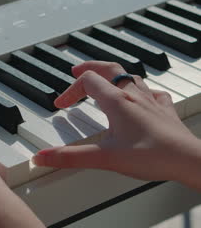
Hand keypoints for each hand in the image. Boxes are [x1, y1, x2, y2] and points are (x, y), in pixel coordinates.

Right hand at [32, 61, 200, 190]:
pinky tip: (141, 95)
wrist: (189, 160)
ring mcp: (151, 101)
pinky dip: (140, 89)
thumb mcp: (104, 158)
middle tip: (76, 70)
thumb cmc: (152, 156)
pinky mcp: (164, 111)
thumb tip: (42, 157)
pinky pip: (151, 91)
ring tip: (103, 77)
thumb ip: (70, 157)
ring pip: (129, 76)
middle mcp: (134, 95)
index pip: (86, 82)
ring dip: (112, 74)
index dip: (69, 91)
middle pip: (108, 69)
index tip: (60, 106)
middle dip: (89, 67)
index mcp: (116, 101)